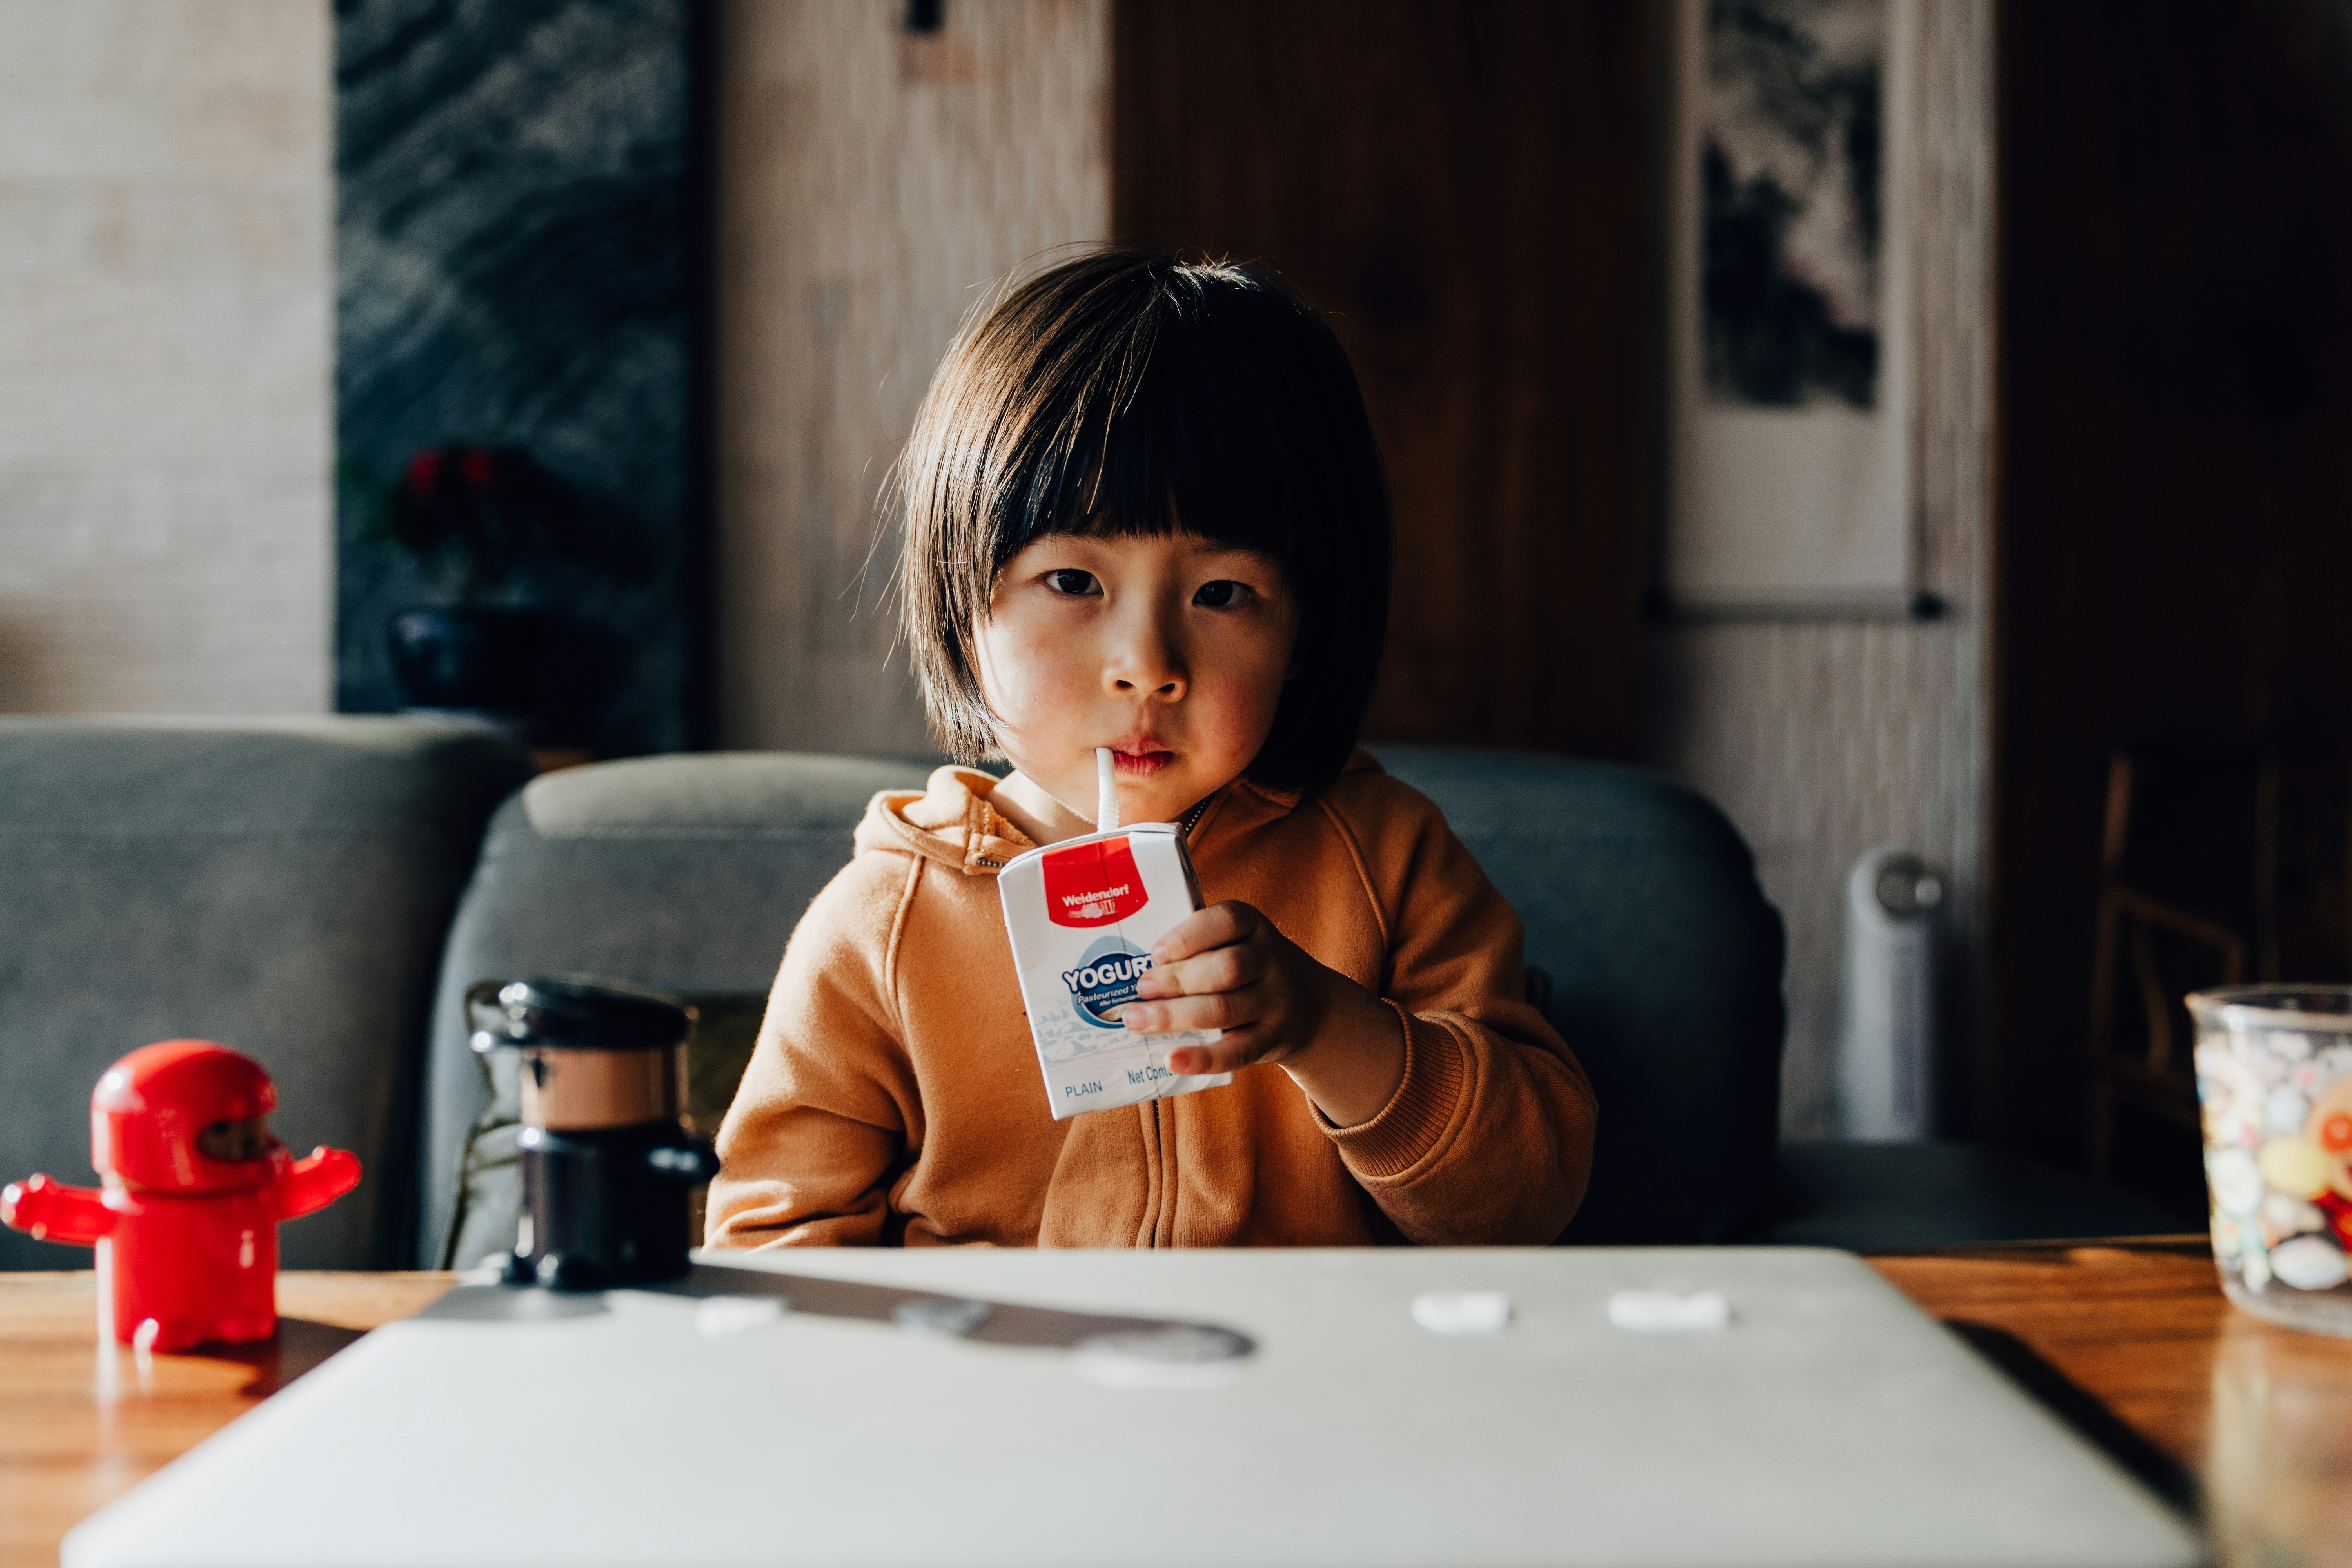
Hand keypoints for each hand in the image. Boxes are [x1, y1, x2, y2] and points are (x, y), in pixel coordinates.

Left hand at [1123, 901, 1405, 1126]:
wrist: (1312, 1008)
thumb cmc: (1250, 969)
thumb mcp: (1238, 942)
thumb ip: (1197, 946)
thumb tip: (1126, 964)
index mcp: (1255, 927)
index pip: (1228, 920)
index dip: (1189, 935)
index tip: (1155, 953)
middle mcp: (1271, 961)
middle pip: (1227, 968)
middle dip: (1177, 979)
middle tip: (1140, 989)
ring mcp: (1274, 1003)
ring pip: (1225, 1009)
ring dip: (1176, 1016)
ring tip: (1137, 1020)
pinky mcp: (1271, 1041)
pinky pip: (1237, 1051)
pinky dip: (1202, 1058)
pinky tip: (1171, 1059)